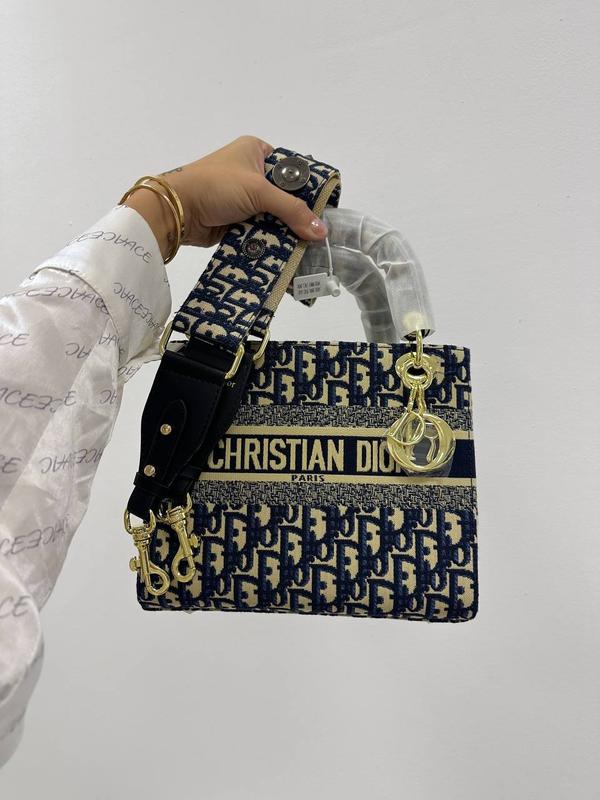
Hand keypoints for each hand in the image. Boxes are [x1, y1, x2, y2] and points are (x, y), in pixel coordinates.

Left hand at [123, 136, 328, 259]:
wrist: (178, 211)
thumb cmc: (216, 186)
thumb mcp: (258, 191)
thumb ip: (291, 211)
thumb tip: (321, 232)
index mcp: (255, 151)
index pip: (291, 169)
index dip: (306, 189)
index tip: (322, 209)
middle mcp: (250, 172)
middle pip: (284, 196)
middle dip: (296, 215)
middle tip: (316, 234)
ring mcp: (242, 199)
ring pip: (273, 216)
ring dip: (283, 231)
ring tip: (305, 247)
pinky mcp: (236, 221)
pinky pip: (260, 231)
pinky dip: (269, 240)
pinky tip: (285, 252)